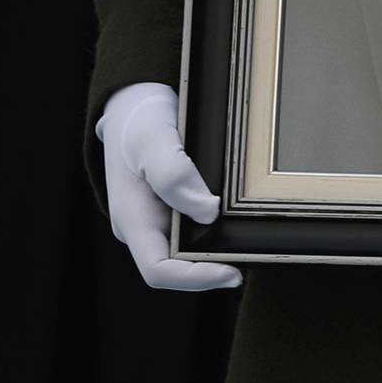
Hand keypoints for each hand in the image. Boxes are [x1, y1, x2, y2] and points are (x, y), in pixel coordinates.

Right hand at [96, 83, 240, 293]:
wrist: (132, 104)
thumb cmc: (138, 119)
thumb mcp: (152, 136)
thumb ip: (173, 173)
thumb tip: (208, 211)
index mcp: (131, 218)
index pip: (158, 270)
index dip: (195, 278)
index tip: (232, 273)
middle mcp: (142, 227)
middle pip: (177, 266)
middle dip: (212, 265)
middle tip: (250, 253)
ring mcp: (156, 219)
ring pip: (187, 249)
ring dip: (216, 248)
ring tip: (247, 238)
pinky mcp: (170, 209)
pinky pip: (193, 229)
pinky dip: (214, 229)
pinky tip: (235, 219)